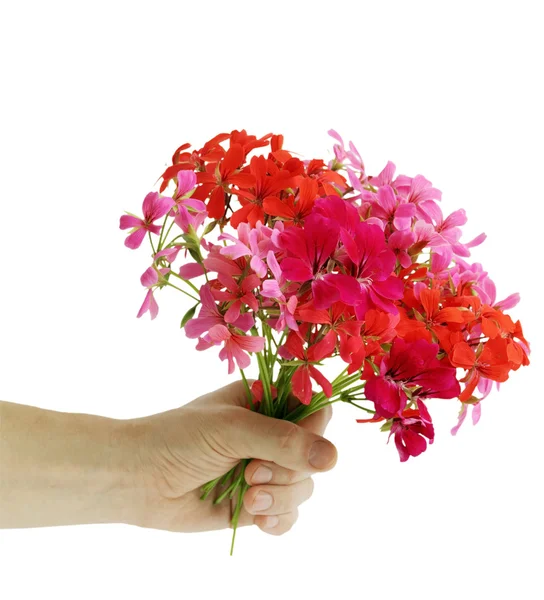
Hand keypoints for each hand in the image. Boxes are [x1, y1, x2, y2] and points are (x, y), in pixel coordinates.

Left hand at [124, 381, 336, 535]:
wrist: (138, 479)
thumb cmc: (178, 438)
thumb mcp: (232, 429)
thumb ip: (282, 441)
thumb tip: (332, 458)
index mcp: (265, 403)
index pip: (313, 412)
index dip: (314, 432)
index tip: (299, 447)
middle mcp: (268, 436)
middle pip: (313, 456)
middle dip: (288, 472)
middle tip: (253, 473)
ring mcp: (263, 471)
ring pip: (303, 488)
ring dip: (280, 498)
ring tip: (247, 497)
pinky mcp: (254, 504)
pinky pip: (288, 515)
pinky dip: (278, 520)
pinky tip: (256, 518)